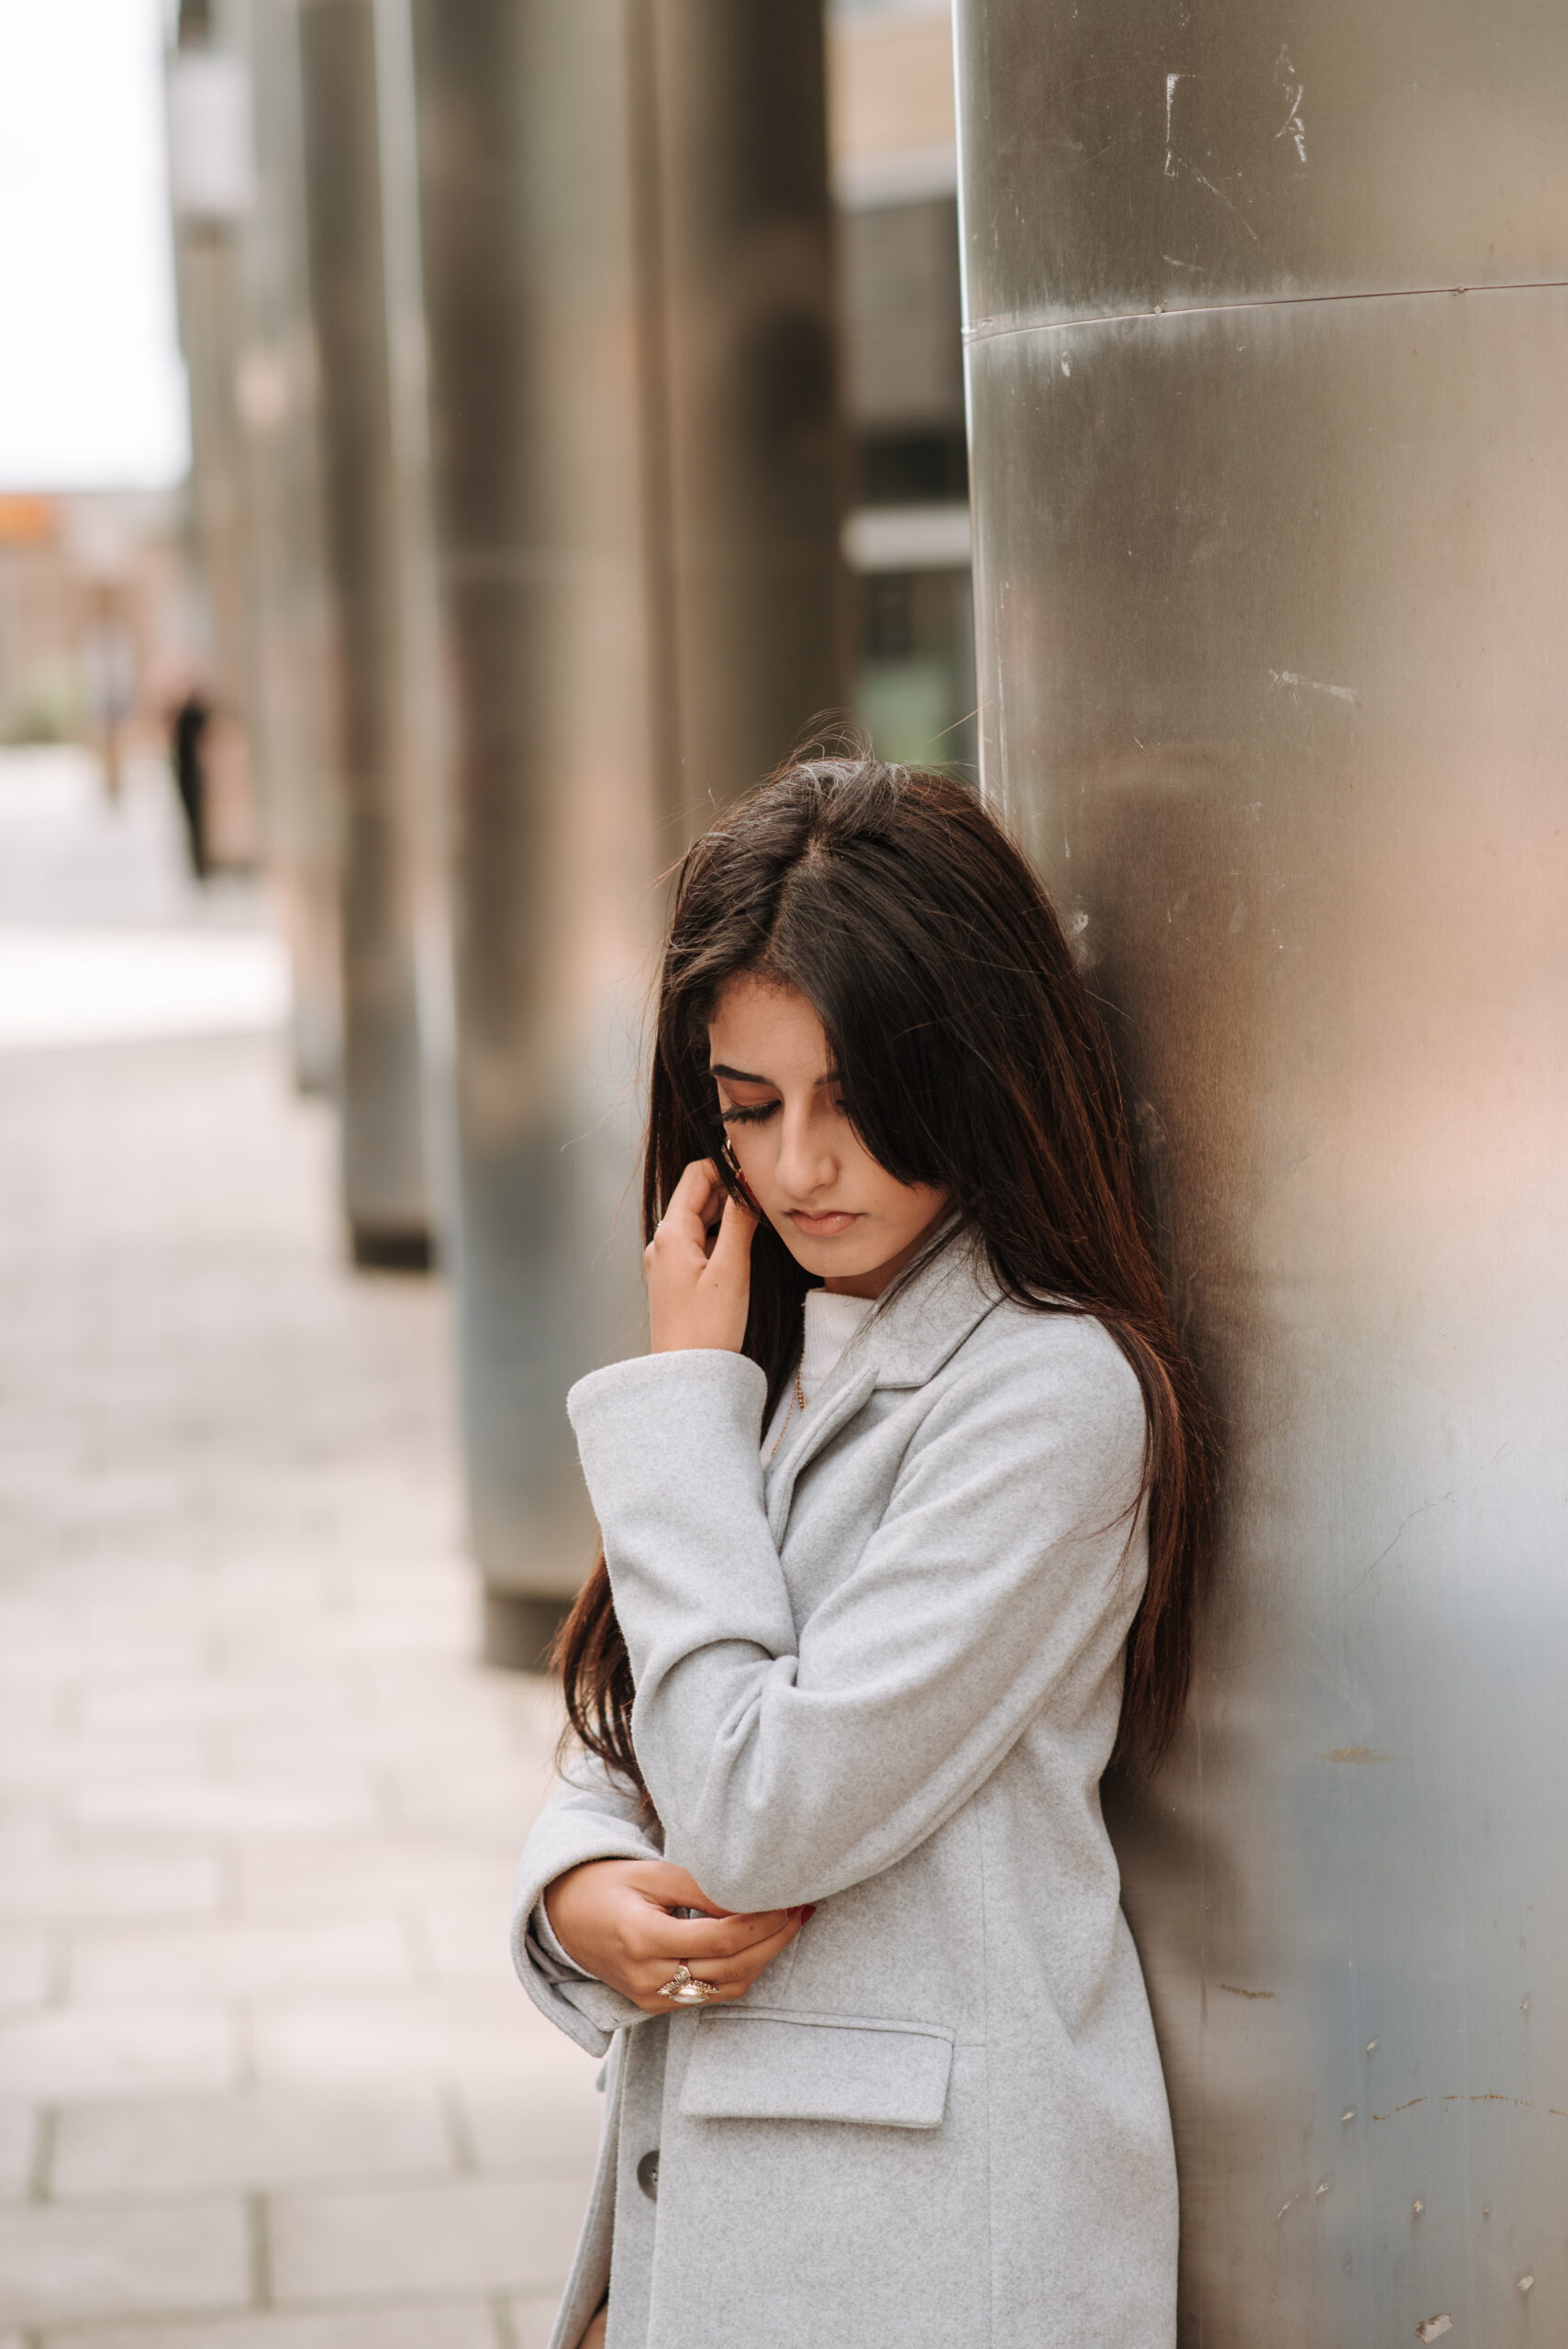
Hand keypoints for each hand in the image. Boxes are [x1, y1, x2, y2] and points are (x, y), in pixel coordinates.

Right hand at [545, 1857, 808, 2012]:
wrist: (564, 1916)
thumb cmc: (609, 1884)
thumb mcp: (651, 1873)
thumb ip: (702, 1886)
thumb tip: (753, 1896)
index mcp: (643, 1938)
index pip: (720, 1940)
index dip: (761, 1922)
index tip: (789, 1899)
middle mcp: (647, 1977)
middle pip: (730, 1970)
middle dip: (774, 1941)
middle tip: (802, 1910)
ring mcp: (651, 1998)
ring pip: (726, 1989)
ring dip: (764, 1959)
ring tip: (790, 1925)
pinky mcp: (655, 2006)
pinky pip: (710, 1995)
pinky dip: (740, 1973)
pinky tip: (759, 1946)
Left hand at [646, 1157, 755, 1353]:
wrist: (686, 1377)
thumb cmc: (706, 1330)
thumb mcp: (731, 1270)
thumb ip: (740, 1222)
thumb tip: (748, 1184)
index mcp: (671, 1234)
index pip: (696, 1175)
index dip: (726, 1167)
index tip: (757, 1172)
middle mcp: (662, 1243)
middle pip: (696, 1195)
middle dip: (729, 1187)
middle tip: (765, 1191)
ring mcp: (666, 1261)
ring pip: (698, 1219)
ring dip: (726, 1211)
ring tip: (759, 1214)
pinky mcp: (675, 1280)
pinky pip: (697, 1241)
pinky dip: (719, 1233)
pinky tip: (742, 1242)